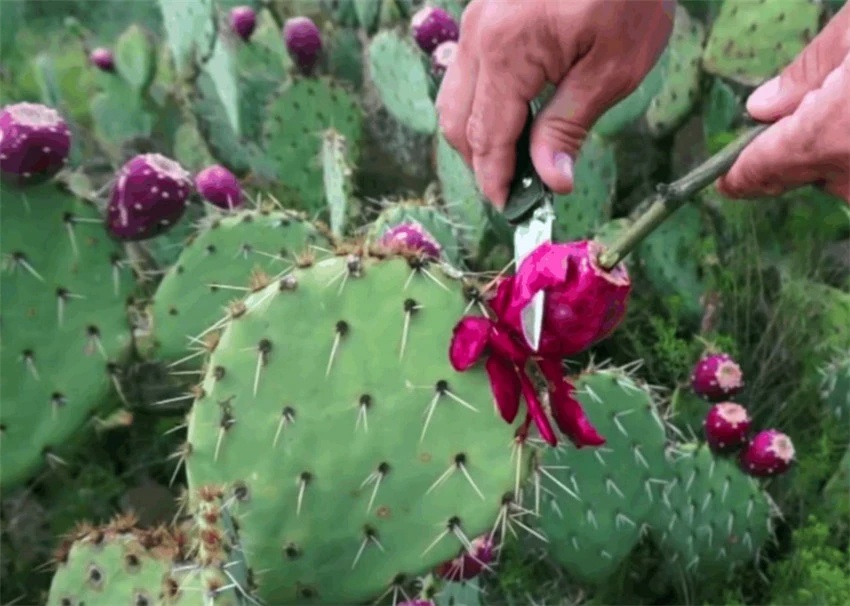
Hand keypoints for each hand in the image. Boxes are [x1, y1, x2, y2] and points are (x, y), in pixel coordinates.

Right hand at [435, 0, 674, 208]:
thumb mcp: (612, 67)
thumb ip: (570, 126)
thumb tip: (551, 183)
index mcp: (506, 53)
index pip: (488, 137)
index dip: (496, 179)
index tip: (510, 210)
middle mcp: (477, 38)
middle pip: (457, 123)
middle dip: (481, 163)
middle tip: (517, 188)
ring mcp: (475, 23)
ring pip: (454, 99)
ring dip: (478, 136)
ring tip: (516, 158)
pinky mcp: (485, 15)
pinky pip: (467, 74)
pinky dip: (482, 106)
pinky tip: (515, 117)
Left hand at [718, 4, 849, 202]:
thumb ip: (806, 73)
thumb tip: (761, 108)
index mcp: (829, 137)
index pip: (764, 169)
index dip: (741, 176)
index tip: (725, 184)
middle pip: (807, 172)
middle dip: (797, 148)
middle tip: (806, 112)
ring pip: (842, 176)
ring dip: (835, 149)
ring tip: (842, 104)